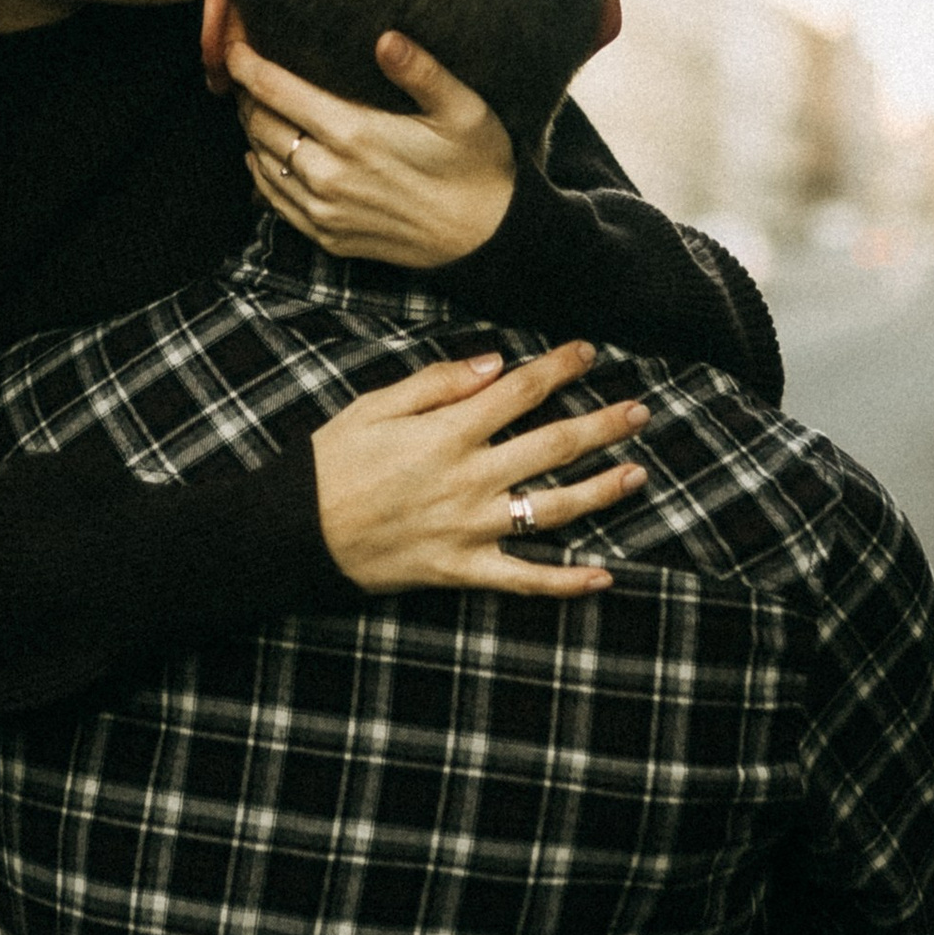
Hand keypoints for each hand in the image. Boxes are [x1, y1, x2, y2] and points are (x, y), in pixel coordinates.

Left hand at [225, 27, 517, 266]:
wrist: (485, 238)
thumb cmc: (478, 164)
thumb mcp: (464, 109)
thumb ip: (420, 71)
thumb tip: (385, 37)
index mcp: (354, 134)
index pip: (275, 90)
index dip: (246, 63)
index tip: (235, 43)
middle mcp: (328, 174)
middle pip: (258, 123)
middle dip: (245, 92)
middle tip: (247, 70)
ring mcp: (323, 210)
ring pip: (259, 160)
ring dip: (251, 130)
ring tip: (256, 105)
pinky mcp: (327, 236)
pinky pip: (273, 200)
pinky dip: (260, 171)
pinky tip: (266, 153)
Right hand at [310, 343, 647, 600]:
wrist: (293, 535)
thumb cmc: (328, 465)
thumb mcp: (372, 406)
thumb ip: (437, 382)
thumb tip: (496, 363)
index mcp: (446, 432)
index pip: (519, 392)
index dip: (559, 368)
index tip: (590, 352)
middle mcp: (469, 478)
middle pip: (553, 445)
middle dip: (602, 424)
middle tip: (640, 411)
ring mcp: (470, 528)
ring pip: (553, 509)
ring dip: (602, 491)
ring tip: (638, 474)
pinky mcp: (462, 570)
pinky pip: (524, 578)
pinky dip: (565, 582)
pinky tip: (604, 576)